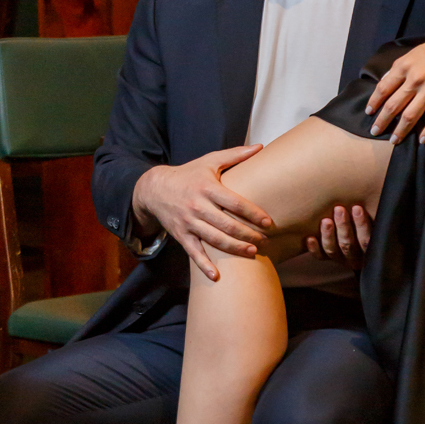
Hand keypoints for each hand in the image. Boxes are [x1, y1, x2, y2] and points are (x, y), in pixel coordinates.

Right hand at [132, 147, 271, 280]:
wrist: (155, 189)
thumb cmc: (189, 174)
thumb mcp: (209, 161)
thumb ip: (235, 155)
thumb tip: (259, 147)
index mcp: (207, 188)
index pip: (234, 203)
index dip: (253, 213)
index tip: (269, 222)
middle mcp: (197, 206)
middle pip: (227, 224)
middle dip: (249, 235)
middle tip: (266, 241)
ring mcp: (188, 222)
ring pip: (214, 239)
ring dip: (235, 249)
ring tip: (253, 253)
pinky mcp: (181, 235)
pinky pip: (194, 252)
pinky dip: (204, 265)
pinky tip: (217, 276)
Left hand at [305, 203, 371, 269]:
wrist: (355, 231)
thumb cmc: (366, 214)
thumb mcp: (374, 215)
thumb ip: (376, 207)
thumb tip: (381, 182)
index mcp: (370, 248)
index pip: (367, 240)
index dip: (362, 225)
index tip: (357, 207)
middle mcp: (355, 256)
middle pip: (349, 245)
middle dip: (344, 227)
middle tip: (339, 209)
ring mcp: (340, 257)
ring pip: (333, 250)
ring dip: (328, 235)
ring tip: (325, 221)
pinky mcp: (327, 257)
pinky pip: (320, 256)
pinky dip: (314, 248)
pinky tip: (310, 238)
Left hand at [365, 9, 424, 143]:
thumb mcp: (414, 52)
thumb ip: (399, 67)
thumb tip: (385, 79)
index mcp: (404, 66)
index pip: (383, 88)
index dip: (374, 102)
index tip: (369, 112)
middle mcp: (414, 79)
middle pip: (392, 105)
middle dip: (382, 121)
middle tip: (375, 131)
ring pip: (410, 116)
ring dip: (400, 131)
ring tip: (394, 141)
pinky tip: (422, 140)